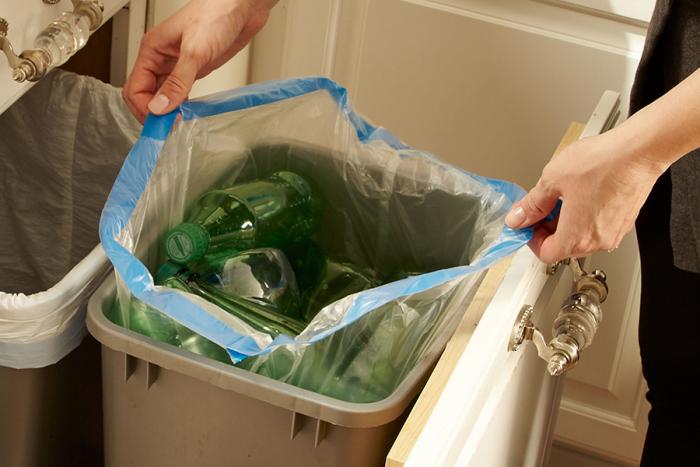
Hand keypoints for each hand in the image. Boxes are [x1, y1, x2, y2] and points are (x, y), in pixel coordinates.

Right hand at [123, 0, 276, 121]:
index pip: (135, 88)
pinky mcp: (194, 69)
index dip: (145, 109)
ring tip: (179, 125)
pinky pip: (180, 92)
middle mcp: (162, 59)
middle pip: (145, 95)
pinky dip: (182, 105)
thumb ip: (177, 81)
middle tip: (169, 129)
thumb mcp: (195, 51)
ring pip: (162, 95)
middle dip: (153, 113)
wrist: (242, 6)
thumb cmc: (216, 14)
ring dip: (167, 112)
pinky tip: (189, 113)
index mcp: (152, 50)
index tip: (161, 124)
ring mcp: (178, 65)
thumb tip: (160, 106)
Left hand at [505, 130, 664, 262]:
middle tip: (540, 208)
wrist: (639, 150)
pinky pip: (596, 227)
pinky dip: (583, 217)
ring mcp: (614, 232)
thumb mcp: (552, 180)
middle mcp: (598, 241)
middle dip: (547, 230)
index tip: (527, 224)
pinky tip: (580, 194)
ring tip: (561, 197)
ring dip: (565, 223)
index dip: (531, 239)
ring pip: (581, 237)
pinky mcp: (624, 221)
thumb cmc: (602, 162)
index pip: (545, 254)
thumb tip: (518, 218)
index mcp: (576, 237)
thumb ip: (532, 204)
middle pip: (563, 248)